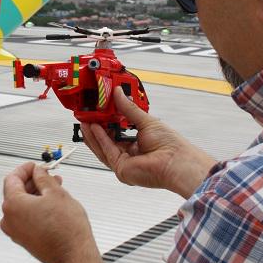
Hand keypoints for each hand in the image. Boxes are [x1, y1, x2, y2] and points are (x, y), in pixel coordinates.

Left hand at [0, 162, 96, 262]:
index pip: (12, 178)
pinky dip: (35, 209)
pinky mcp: (24, 240)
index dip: (25, 169)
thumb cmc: (66, 229)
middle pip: (16, 192)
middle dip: (33, 182)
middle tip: (48, 176)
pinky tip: (51, 205)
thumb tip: (38, 172)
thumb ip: (43, 178)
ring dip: (36, 195)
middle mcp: (9, 219)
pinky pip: (26, 218)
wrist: (74, 256)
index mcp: (12, 205)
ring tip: (54, 190)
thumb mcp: (56, 193)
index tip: (35, 166)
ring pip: (22, 206)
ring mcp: (15, 232)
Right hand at [81, 87, 215, 198]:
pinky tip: (94, 128)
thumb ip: (128, 109)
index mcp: (138, 144)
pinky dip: (100, 139)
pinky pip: (107, 151)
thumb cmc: (171, 146)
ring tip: (86, 120)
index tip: (98, 111)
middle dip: (96, 128)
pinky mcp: (121, 169)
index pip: (117, 133)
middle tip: (87, 115)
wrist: (176, 161)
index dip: (106, 123)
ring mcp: (124, 163)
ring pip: (103, 148)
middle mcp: (130, 155)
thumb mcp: (146, 121)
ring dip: (93, 134)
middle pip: (107, 142)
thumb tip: (118, 94)